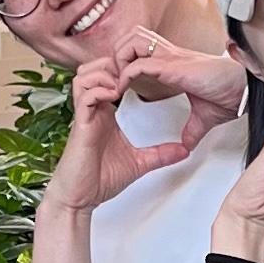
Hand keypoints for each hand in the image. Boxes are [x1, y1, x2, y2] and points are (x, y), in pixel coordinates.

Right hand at [49, 60, 196, 217]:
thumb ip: (160, 154)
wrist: (80, 199)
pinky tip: (114, 95)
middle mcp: (93, 110)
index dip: (125, 70)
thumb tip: (183, 151)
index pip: (109, 78)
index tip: (146, 73)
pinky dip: (99, 90)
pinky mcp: (79, 126)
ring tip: (122, 82)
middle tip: (133, 71)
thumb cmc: (100, 180)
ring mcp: (84, 116)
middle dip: (113, 63)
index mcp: (105, 113)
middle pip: (93, 69)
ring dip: (103, 73)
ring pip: (84, 76)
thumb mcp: (140, 162)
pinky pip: (84, 96)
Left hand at [107, 28, 247, 132]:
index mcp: (173, 64)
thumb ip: (192, 129)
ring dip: (119, 60)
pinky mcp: (171, 66)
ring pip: (130, 42)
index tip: (120, 86)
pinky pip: (137, 64)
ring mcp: (168, 58)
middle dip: (117, 56)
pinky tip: (123, 90)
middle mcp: (168, 56)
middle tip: (113, 80)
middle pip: (130, 37)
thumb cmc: (230, 94)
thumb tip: (188, 145)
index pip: (140, 50)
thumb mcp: (204, 116)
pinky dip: (125, 76)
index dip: (126, 63)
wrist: (243, 88)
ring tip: (117, 82)